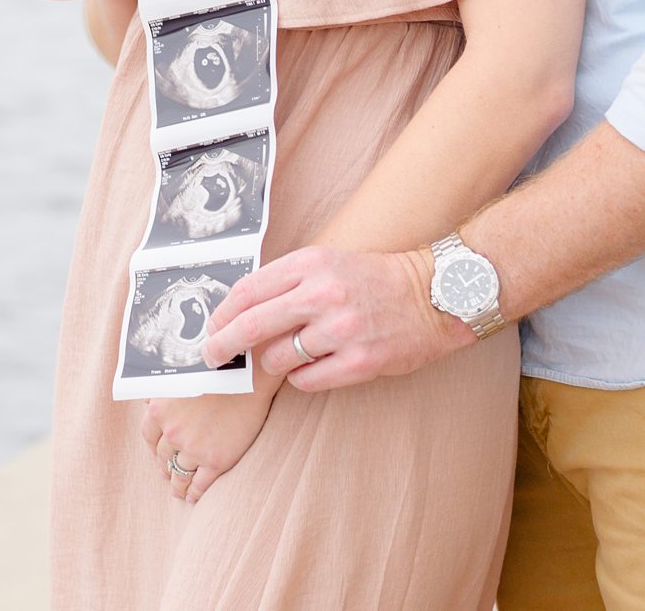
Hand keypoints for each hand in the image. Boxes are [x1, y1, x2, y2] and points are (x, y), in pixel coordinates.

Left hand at [139, 385, 277, 502]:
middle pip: (163, 457)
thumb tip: (145, 402)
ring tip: (179, 490)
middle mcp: (172, 432)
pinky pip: (200, 484)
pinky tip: (193, 497)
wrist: (249, 376)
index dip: (153, 448)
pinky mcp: (216, 461)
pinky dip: (194, 493)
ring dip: (177, 484)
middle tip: (168, 473)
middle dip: (165, 466)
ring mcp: (194, 449)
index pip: (149, 437)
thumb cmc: (214, 369)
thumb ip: (159, 391)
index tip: (158, 455)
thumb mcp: (178, 375)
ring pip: (179, 474)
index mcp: (159, 410)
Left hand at [199, 246, 472, 392]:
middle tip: (211, 356)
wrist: (434, 295)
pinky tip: (313, 367)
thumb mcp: (328, 262)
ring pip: (276, 358)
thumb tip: (239, 313)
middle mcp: (323, 295)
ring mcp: (341, 330)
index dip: (222, 313)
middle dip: (222, 345)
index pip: (248, 290)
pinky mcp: (359, 362)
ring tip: (288, 355)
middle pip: (251, 326)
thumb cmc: (374, 279)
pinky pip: (305, 380)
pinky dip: (301, 378)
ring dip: (272, 362)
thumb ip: (286, 282)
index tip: (211, 327)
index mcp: (311, 265)